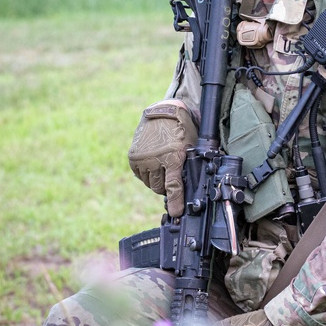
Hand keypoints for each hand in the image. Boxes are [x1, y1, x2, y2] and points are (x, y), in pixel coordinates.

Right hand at [127, 99, 196, 216]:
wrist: (163, 112)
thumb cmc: (182, 130)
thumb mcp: (191, 148)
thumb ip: (189, 167)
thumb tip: (192, 188)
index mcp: (173, 157)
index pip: (173, 186)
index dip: (176, 201)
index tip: (177, 213)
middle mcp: (155, 159)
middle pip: (160, 188)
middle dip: (167, 188)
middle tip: (173, 178)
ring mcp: (142, 159)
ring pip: (150, 183)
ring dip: (157, 181)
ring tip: (164, 168)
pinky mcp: (133, 157)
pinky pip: (140, 176)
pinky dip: (148, 175)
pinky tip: (155, 165)